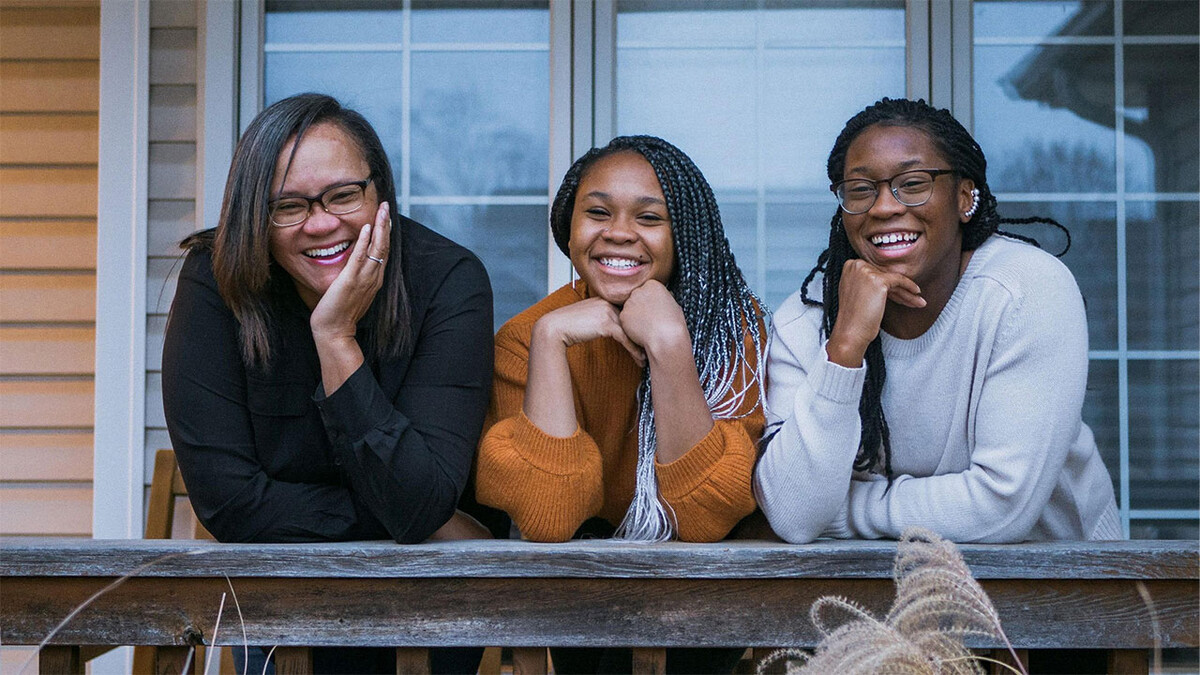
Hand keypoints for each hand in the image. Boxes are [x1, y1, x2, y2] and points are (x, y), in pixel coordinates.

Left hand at [310, 201, 390, 342]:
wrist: (334, 331)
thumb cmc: (340, 313)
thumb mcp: (352, 291)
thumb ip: (356, 276)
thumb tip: (354, 265)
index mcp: (374, 279)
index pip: (383, 251)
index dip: (385, 233)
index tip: (385, 216)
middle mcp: (373, 277)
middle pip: (384, 246)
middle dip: (386, 224)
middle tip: (386, 205)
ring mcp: (364, 279)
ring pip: (377, 248)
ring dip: (380, 227)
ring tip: (382, 210)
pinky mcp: (351, 280)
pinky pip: (360, 257)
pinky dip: (365, 242)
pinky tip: (367, 227)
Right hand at [534, 297, 645, 366]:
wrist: (555, 328)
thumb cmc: (570, 325)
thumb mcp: (589, 318)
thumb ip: (603, 318)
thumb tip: (616, 330)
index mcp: (605, 298)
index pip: (629, 310)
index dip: (639, 324)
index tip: (647, 336)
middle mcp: (608, 302)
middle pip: (633, 319)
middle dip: (644, 334)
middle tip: (652, 346)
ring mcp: (608, 311)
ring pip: (631, 330)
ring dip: (641, 345)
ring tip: (647, 357)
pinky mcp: (606, 323)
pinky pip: (625, 338)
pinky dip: (633, 350)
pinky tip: (639, 359)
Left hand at [618, 280, 690, 360]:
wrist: (665, 337)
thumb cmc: (673, 323)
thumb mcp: (673, 304)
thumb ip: (663, 298)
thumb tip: (661, 300)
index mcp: (652, 285)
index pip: (647, 289)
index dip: (651, 300)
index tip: (654, 307)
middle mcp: (638, 291)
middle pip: (636, 296)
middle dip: (641, 305)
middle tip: (649, 317)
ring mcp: (629, 303)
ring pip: (630, 308)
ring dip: (635, 315)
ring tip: (646, 325)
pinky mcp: (623, 315)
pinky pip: (625, 319)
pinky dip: (630, 325)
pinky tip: (640, 330)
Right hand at [825, 259, 923, 366]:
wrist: (851, 331)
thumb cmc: (855, 317)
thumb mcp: (857, 292)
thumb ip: (866, 281)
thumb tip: (887, 279)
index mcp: (850, 266)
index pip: (875, 273)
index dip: (888, 285)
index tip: (899, 294)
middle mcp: (856, 265)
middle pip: (885, 276)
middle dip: (899, 289)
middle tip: (913, 298)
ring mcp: (866, 271)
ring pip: (893, 279)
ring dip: (907, 292)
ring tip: (919, 301)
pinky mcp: (877, 279)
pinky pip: (899, 280)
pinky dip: (910, 286)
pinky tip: (917, 293)